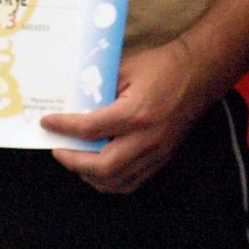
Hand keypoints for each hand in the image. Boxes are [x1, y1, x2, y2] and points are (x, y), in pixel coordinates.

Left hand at [40, 39, 212, 193]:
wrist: (200, 73)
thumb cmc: (163, 66)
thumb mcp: (126, 68)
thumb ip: (100, 88)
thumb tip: (75, 103)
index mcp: (136, 113)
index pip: (91, 128)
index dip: (64, 127)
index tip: (47, 123)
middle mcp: (146, 138)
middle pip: (101, 167)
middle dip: (73, 162)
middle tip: (58, 149)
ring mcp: (157, 152)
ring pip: (116, 181)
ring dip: (90, 175)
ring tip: (76, 161)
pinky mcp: (163, 158)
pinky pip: (132, 182)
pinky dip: (111, 181)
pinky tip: (99, 170)